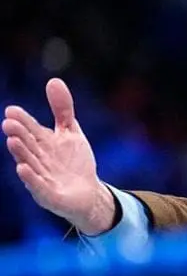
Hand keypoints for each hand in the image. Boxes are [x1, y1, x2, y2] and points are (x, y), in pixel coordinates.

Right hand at [2, 78, 114, 234]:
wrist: (88, 193)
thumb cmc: (74, 162)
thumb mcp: (72, 132)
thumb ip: (62, 109)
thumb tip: (54, 80)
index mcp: (42, 143)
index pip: (31, 129)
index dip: (23, 120)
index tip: (12, 110)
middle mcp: (38, 159)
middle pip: (27, 145)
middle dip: (18, 134)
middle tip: (9, 123)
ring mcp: (41, 177)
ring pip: (29, 163)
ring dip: (20, 153)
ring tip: (12, 141)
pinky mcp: (47, 195)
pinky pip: (37, 186)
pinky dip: (30, 178)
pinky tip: (23, 168)